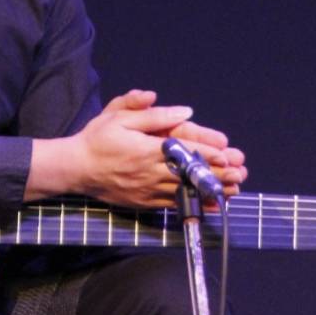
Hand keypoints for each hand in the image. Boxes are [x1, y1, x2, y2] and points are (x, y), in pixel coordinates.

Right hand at [25, 89, 247, 206]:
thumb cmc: (97, 139)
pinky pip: (173, 204)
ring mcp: (147, 190)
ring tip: (233, 190)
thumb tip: (183, 110)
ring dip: (210, 191)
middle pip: (189, 174)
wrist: (75, 169)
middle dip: (216, 175)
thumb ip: (151, 113)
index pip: (183, 151)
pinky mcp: (144, 202)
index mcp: (147, 150)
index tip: (227, 154)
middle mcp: (150, 172)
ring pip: (185, 191)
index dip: (207, 153)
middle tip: (240, 174)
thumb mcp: (119, 117)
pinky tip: (208, 203)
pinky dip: (192, 203)